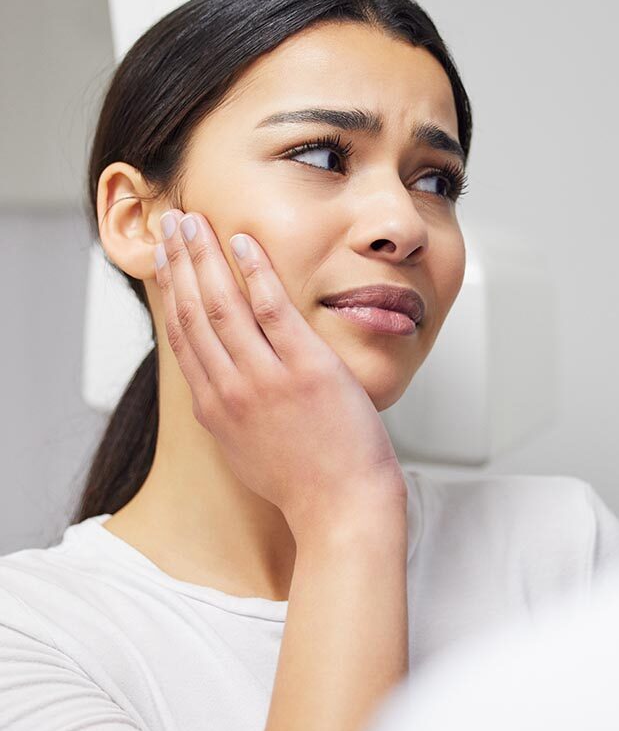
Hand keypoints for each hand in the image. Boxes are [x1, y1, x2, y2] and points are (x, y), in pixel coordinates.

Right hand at [154, 209, 406, 533]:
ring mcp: (266, 379)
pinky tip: (243, 242)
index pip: (183, 338)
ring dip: (204, 257)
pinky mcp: (306, 369)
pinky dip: (255, 271)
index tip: (165, 262)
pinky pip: (273, 308)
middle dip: (179, 263)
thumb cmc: (304, 483)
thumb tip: (221, 385)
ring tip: (195, 221)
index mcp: (215, 409)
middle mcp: (230, 390)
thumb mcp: (248, 451)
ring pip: (222, 304)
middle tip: (171, 224)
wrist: (342, 509)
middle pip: (193, 313)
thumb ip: (230, 413)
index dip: (170, 293)